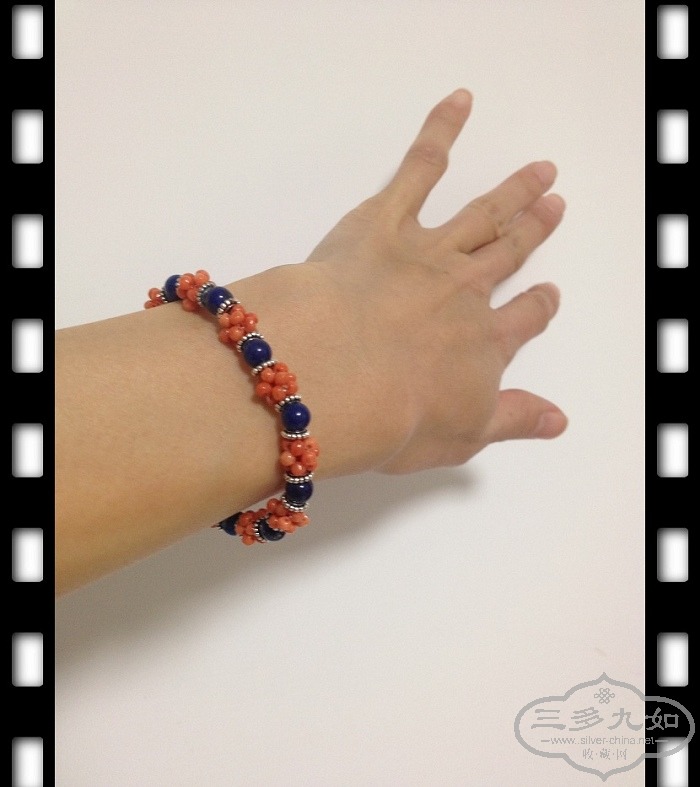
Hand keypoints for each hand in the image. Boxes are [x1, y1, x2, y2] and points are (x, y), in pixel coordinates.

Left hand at [236, 89, 566, 476]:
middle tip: (554, 205)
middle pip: (508, 256)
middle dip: (533, 232)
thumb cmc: (395, 420)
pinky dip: (440, 131)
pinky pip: (418, 169)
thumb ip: (511, 420)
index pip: (521, 323)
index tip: (549, 294)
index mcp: (482, 346)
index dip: (538, 307)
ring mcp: (428, 252)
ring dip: (512, 192)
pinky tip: (459, 103)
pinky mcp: (384, 221)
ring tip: (538, 172)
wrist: (340, 377)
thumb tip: (559, 420)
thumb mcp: (460, 438)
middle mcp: (465, 294)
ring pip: (481, 215)